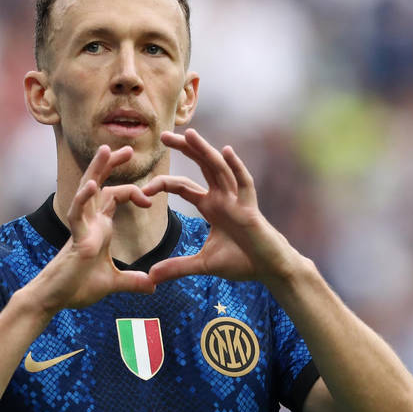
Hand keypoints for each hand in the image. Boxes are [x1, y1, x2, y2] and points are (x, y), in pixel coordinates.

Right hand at [29, 145, 155, 314]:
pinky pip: (77, 214)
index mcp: (99, 226)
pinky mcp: (76, 239)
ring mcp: (82, 227)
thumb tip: (153, 286)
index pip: (114, 196)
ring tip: (105, 149)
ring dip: (96, 169)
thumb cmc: (78, 287)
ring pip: (87, 191)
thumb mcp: (113, 282)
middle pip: (100, 184)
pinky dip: (83, 199)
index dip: (132, 191)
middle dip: (111, 165)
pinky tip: (92, 185)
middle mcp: (90, 221)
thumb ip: (133, 282)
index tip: (149, 198)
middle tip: (128, 149)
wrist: (56, 300)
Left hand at [141, 129, 300, 285]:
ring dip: (205, 151)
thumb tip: (150, 277)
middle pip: (201, 166)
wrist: (269, 270)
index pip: (182, 186)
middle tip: (163, 135)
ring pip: (219, 169)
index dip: (162, 184)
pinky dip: (236, 167)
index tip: (143, 191)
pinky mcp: (250, 208)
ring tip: (189, 133)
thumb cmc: (241, 262)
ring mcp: (237, 200)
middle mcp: (222, 197)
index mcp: (210, 205)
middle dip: (184, 149)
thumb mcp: (203, 265)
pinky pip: (244, 184)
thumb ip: (177, 267)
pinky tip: (226, 151)